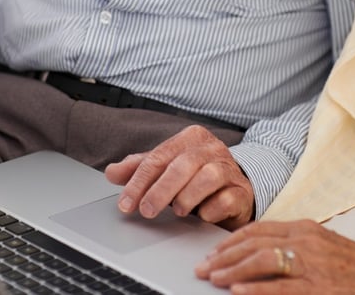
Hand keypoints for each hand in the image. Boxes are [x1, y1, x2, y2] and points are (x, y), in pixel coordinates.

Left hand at [104, 125, 253, 228]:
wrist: (236, 189)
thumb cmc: (196, 178)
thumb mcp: (166, 169)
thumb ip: (140, 168)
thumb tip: (112, 172)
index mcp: (192, 138)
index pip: (160, 156)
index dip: (139, 181)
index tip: (126, 203)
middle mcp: (212, 149)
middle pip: (183, 164)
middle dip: (160, 190)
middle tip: (145, 211)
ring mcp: (230, 169)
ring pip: (208, 177)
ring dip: (187, 197)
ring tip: (178, 211)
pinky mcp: (242, 192)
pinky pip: (226, 199)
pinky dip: (210, 210)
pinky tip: (201, 216)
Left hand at [195, 220, 354, 293]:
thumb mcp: (322, 244)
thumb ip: (293, 244)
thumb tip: (259, 253)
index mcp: (304, 228)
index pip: (257, 229)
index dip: (230, 240)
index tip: (213, 251)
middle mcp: (305, 240)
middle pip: (253, 243)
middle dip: (223, 256)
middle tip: (202, 268)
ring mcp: (312, 263)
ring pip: (261, 261)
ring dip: (232, 270)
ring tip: (212, 278)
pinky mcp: (319, 286)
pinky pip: (280, 287)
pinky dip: (255, 288)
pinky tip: (237, 291)